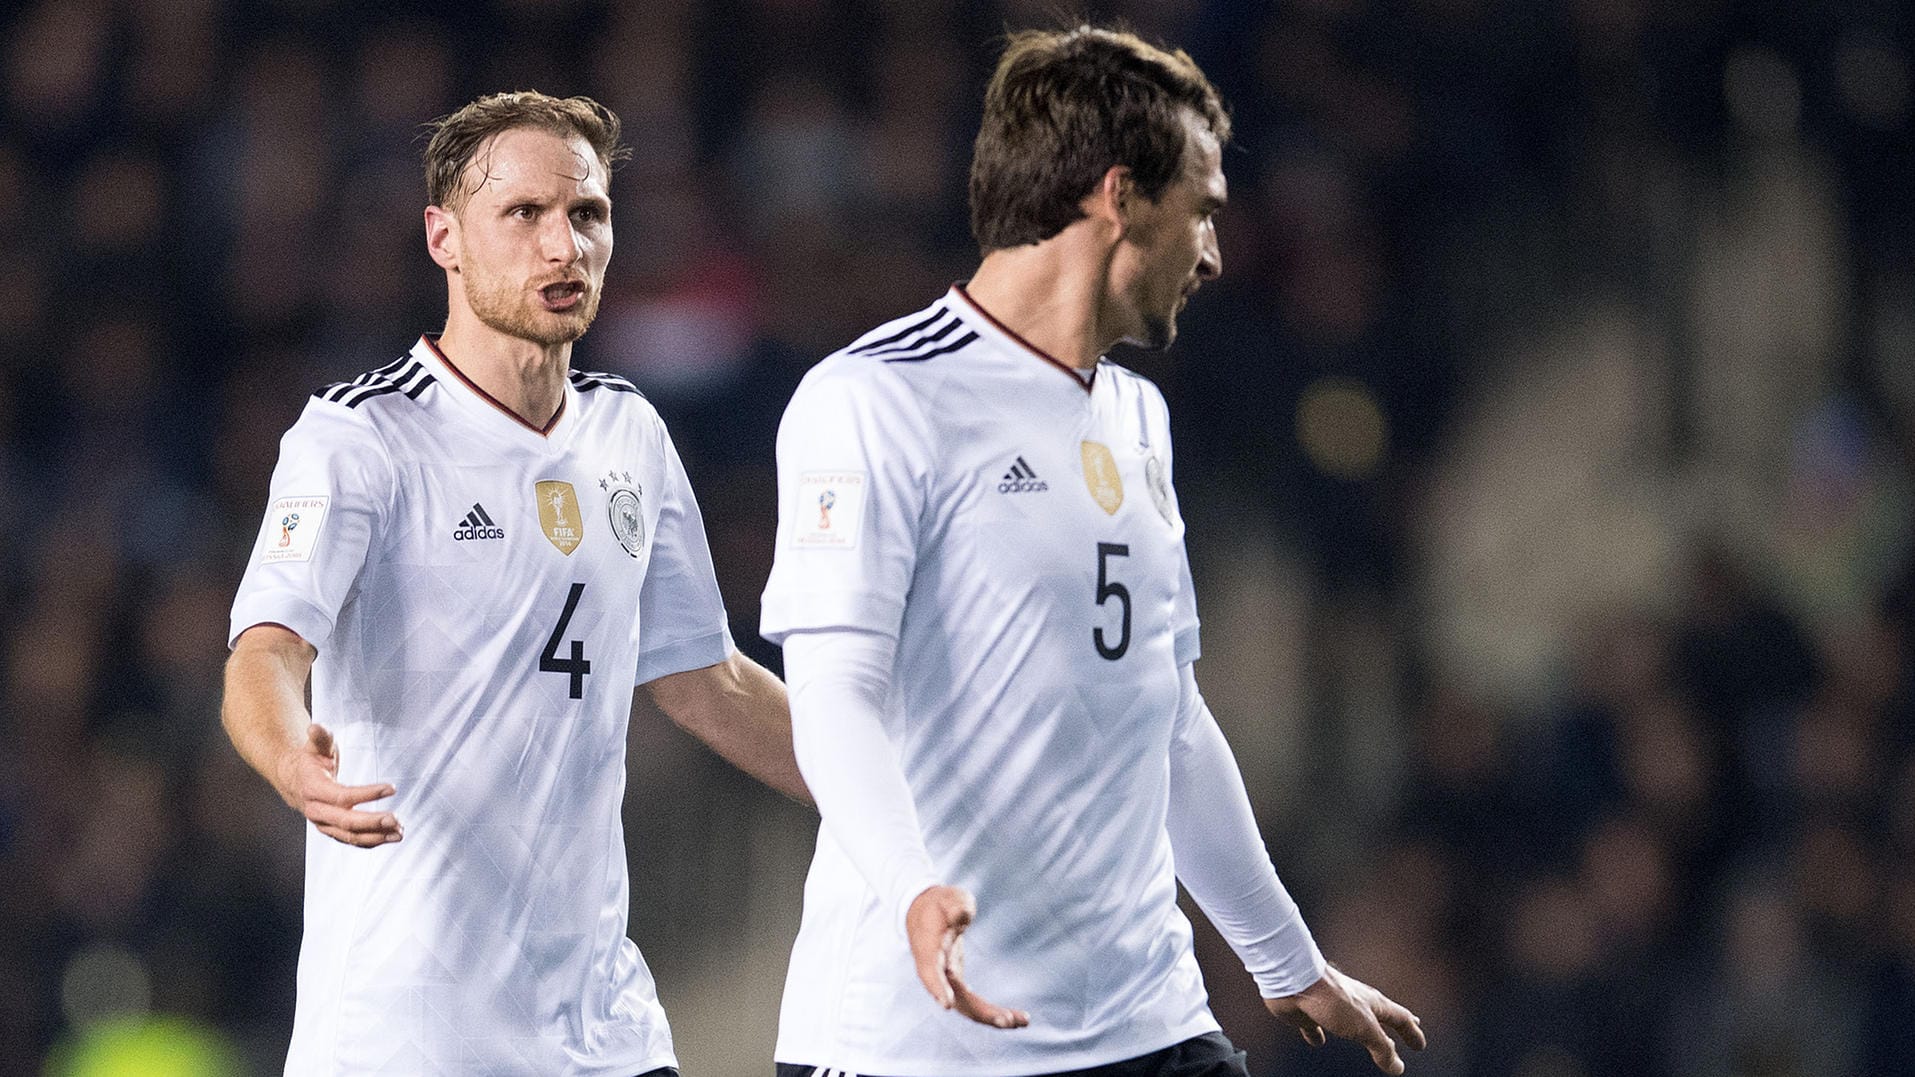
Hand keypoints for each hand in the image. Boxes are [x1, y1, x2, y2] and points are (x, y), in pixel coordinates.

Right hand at [275, 723, 401, 847]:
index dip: (367, 794)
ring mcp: (323, 824)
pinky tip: (390, 837)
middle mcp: (316, 811)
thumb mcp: (315, 746)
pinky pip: (351, 839)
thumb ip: (320, 736)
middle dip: (372, 822)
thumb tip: (316, 726)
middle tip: (396, 819)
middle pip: (345, 822)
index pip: (342, 796)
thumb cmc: (310, 760)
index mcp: (312, 789)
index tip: (391, 788)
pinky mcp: (332, 830)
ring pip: (349, 836)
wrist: (294, 780)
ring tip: (399, 833)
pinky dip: (371, 841)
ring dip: (375, 837)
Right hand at [905, 885, 1028, 1029]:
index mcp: (928, 950)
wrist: (925, 914)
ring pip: (968, 1007)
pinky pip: (975, 1005)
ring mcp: (947, 982)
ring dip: (992, 1017)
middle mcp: (936, 972)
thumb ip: (954, 904)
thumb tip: (962, 914)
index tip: (947, 1004)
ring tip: (1022, 1021)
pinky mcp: (958, 985)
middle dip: (980, 1012)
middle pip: (955, 999)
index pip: (930, 971)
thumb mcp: (947, 897)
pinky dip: (994, 1012)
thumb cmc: (939, 904)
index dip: (937, 987)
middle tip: (1007, 1020)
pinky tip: (1018, 1018)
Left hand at [1265, 966, 1425, 1073]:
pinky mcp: (1309, 1014)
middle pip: (1380, 1017)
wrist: (1295, 981)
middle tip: (1406, 1029)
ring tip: (1364, 1038)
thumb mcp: (1365, 1028)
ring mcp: (1332, 1008)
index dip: (1412, 1033)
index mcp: (1372, 1003)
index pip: (1400, 1019)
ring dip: (1360, 1032)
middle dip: (1395, 1026)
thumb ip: (1382, 1048)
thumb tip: (1398, 1067)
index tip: (1420, 1045)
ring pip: (1351, 1023)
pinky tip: (1317, 1041)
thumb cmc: (1333, 999)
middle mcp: (1355, 1003)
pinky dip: (1319, 1035)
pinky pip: (1316, 1028)